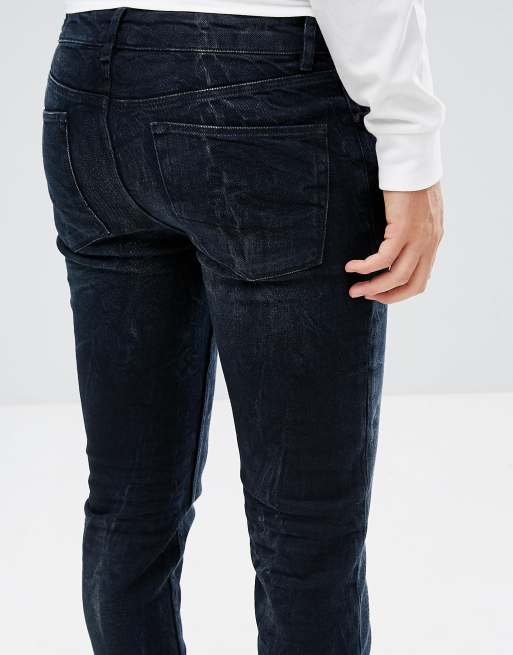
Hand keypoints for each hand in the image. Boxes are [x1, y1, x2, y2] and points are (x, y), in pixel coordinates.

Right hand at [345, 182, 443, 303]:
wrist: (414, 158)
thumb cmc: (410, 180)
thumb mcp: (416, 212)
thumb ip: (411, 231)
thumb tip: (392, 245)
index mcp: (432, 241)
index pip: (420, 280)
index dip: (399, 292)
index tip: (379, 292)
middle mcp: (429, 243)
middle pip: (411, 285)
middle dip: (386, 296)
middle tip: (363, 295)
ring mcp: (419, 238)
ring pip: (396, 276)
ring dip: (373, 286)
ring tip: (354, 288)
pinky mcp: (404, 229)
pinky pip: (383, 259)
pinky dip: (366, 267)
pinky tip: (352, 266)